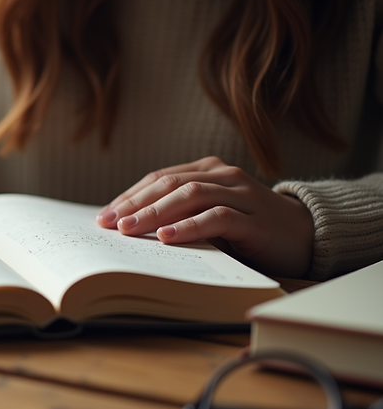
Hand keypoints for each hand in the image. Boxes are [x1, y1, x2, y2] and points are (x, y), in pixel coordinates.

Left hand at [96, 156, 313, 277]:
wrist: (305, 235)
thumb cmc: (247, 228)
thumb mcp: (208, 217)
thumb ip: (179, 216)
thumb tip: (128, 230)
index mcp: (207, 171)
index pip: (158, 178)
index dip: (129, 196)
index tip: (104, 217)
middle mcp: (223, 176)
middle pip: (170, 184)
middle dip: (135, 204)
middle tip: (109, 224)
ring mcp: (242, 195)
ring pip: (191, 196)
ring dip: (156, 214)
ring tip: (130, 229)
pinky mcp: (256, 219)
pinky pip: (218, 218)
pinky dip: (190, 227)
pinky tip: (168, 238)